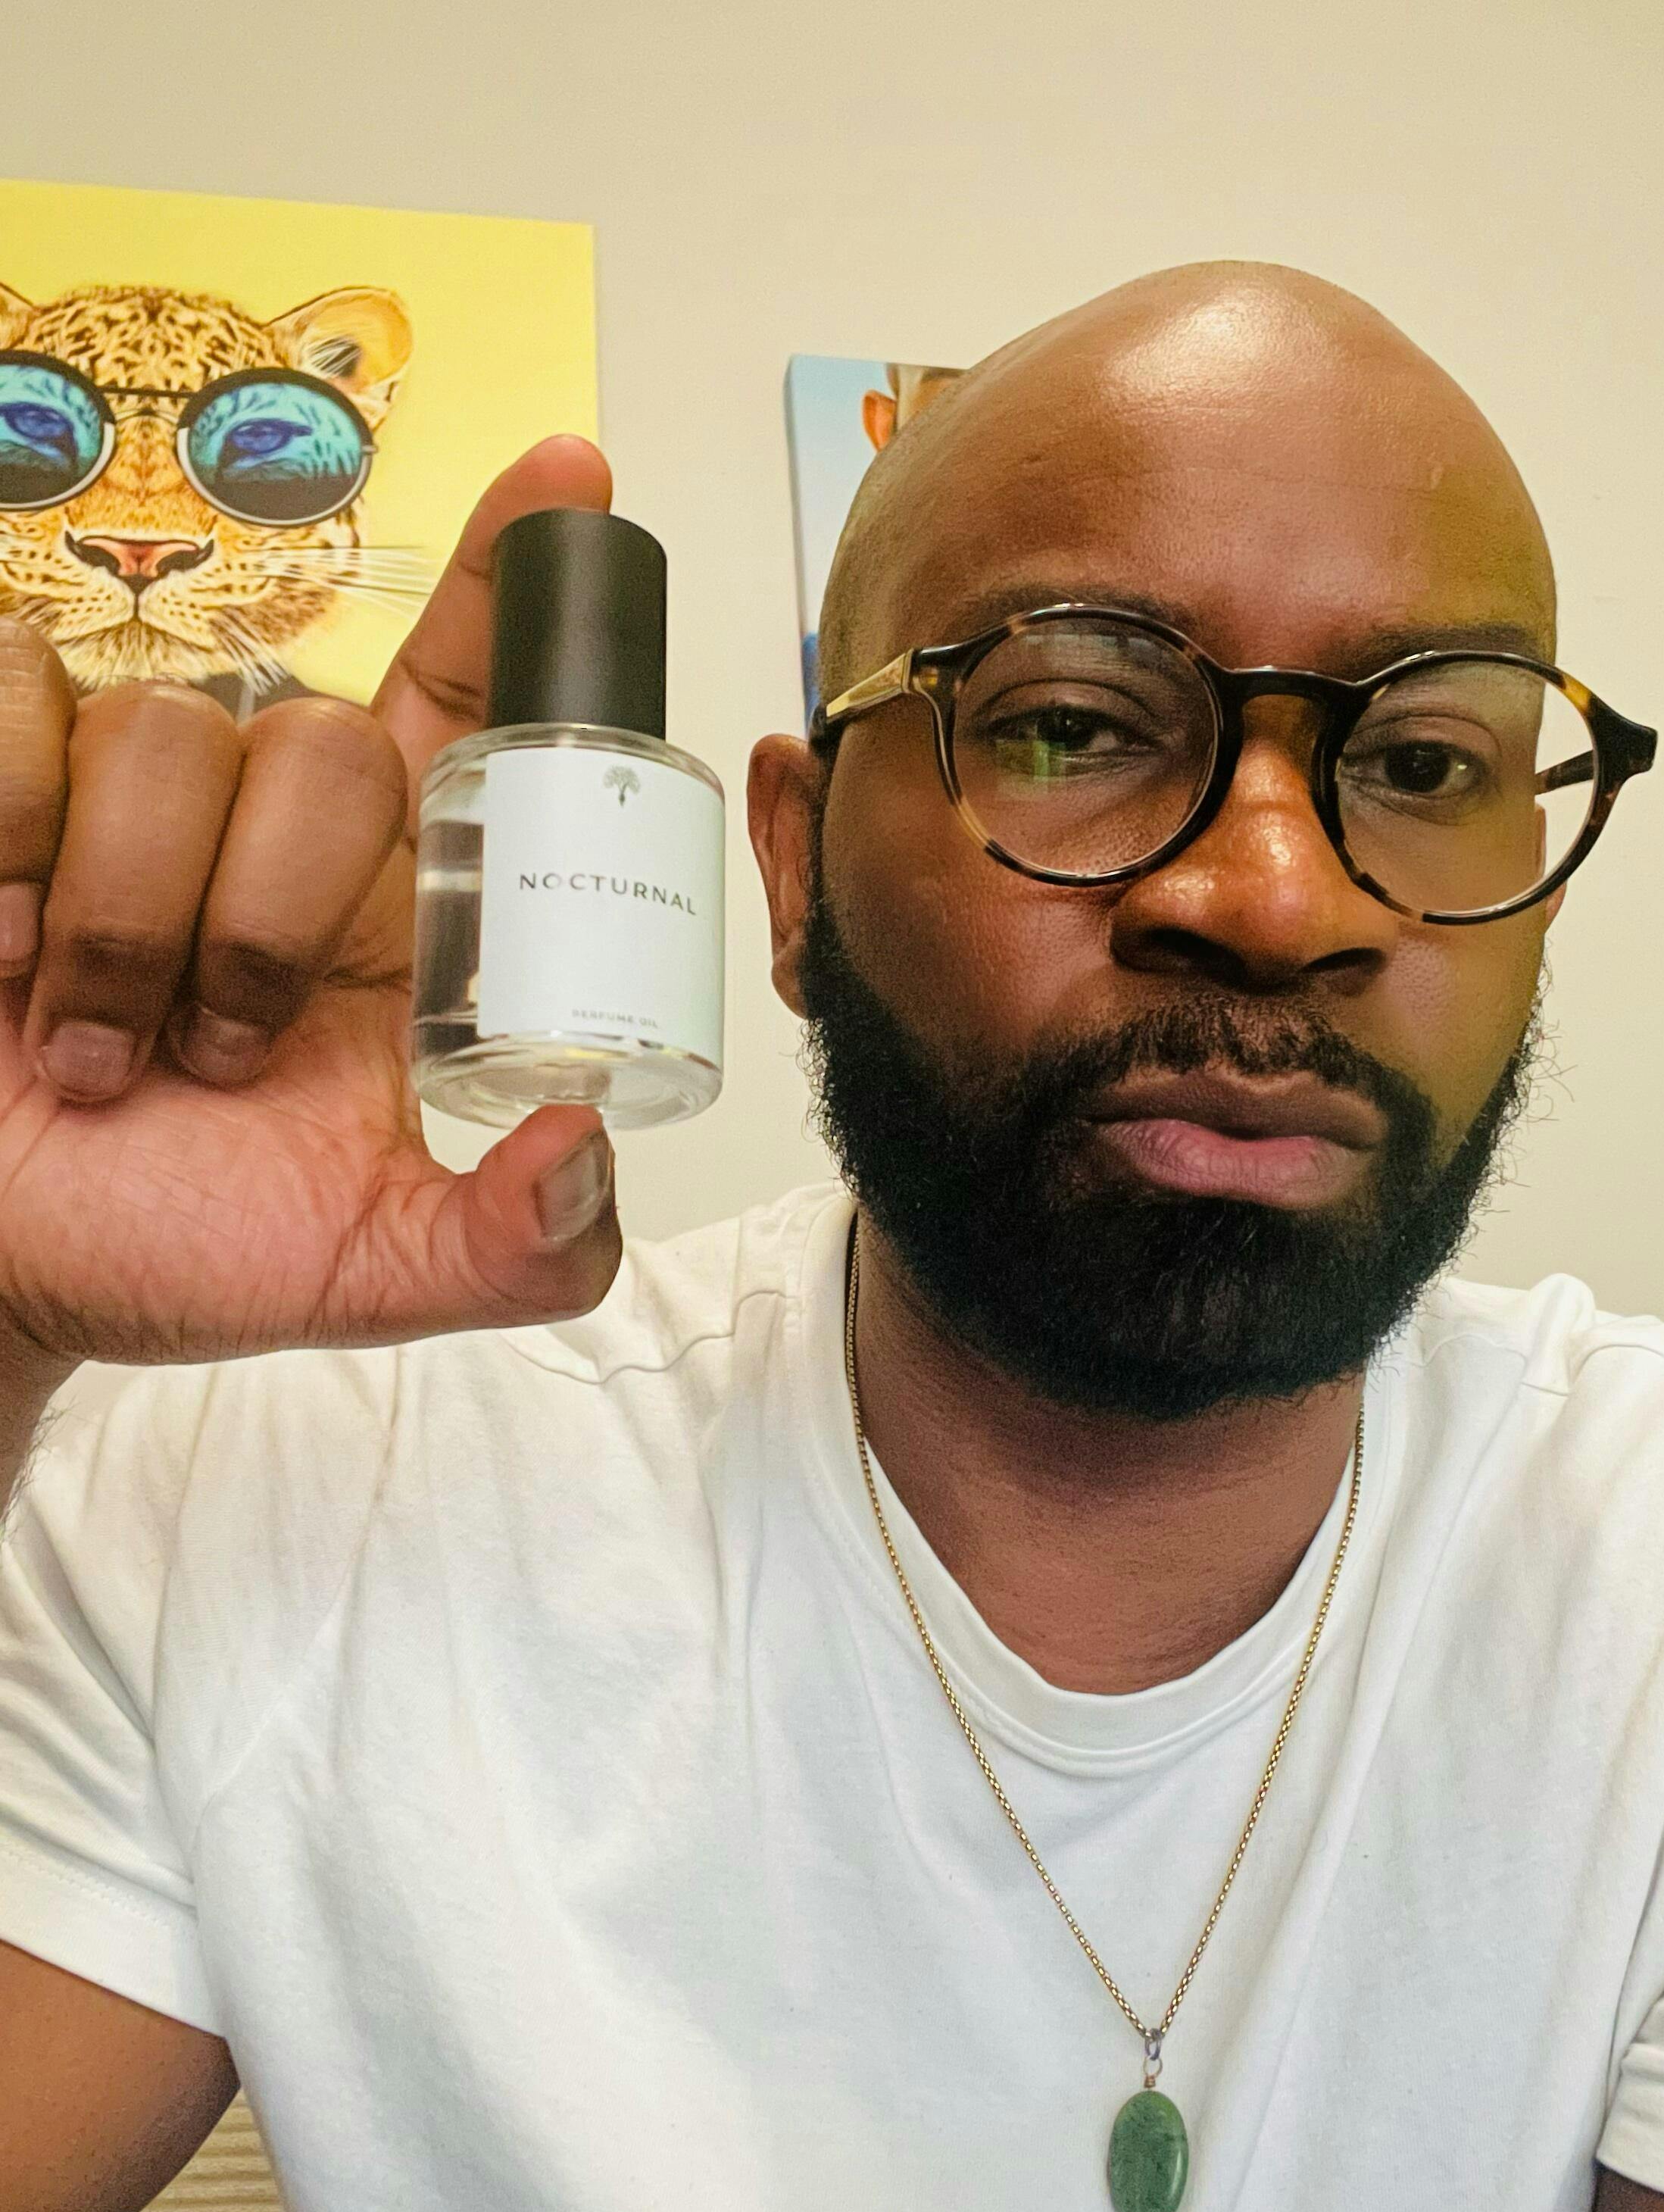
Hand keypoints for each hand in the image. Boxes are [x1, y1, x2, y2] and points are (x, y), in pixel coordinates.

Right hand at [0, 437, 623, 1372]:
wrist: (1, 1269)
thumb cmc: (173, 1245)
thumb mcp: (369, 1271)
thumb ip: (514, 1243)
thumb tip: (595, 1139)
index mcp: (395, 911)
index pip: (478, 712)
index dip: (518, 592)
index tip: (572, 479)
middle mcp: (275, 824)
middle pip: (327, 743)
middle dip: (264, 916)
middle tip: (214, 1054)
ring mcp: (134, 789)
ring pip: (169, 731)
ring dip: (127, 916)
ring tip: (96, 1042)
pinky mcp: (0, 772)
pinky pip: (17, 692)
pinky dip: (7, 827)